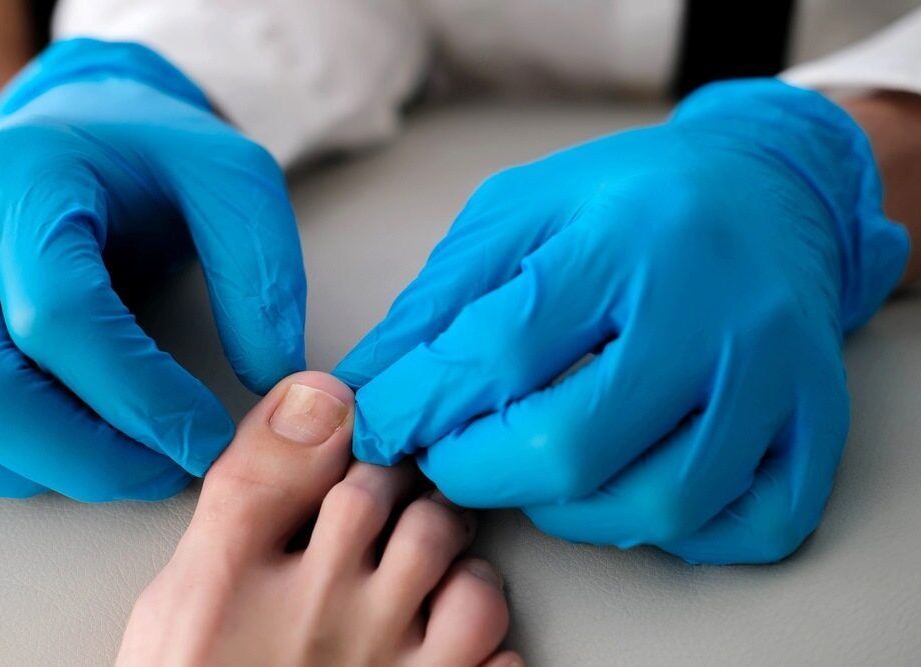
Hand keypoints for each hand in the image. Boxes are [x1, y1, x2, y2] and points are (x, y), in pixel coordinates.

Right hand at [0, 40, 305, 500]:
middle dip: (88, 456)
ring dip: (44, 469)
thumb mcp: (231, 182)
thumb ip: (260, 272)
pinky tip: (64, 453)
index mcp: (24, 178)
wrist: (74, 137)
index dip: (141, 397)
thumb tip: (271, 379)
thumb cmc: (154, 161)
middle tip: (170, 472)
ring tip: (130, 462)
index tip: (211, 439)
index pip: (60, 314)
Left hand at [336, 79, 908, 563]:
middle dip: (478, 472)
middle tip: (448, 456)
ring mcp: (775, 374)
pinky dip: (677, 531)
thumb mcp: (517, 214)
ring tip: (532, 466)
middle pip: (571, 446)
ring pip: (659, 504)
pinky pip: (750, 526)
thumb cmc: (627, 200)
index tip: (381, 427)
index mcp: (622, 238)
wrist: (765, 188)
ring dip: (567, 510)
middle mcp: (710, 310)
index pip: (499, 352)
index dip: (419, 407)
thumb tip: (366, 391)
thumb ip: (437, 302)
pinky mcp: (815, 420)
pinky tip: (629, 485)